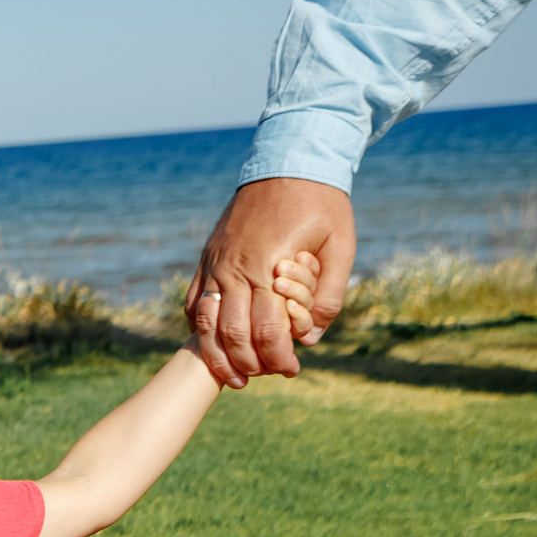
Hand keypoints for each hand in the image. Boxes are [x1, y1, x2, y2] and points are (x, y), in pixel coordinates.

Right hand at [186, 178, 354, 384]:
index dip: (278, 358)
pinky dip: (201, 330)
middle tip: (268, 375)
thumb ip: (330, 294)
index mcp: (270, 266)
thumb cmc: (321, 203)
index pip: (267, 330)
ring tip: (235, 376)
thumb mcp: (342, 245)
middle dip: (250, 364)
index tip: (292, 369)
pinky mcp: (208, 258)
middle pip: (232, 334)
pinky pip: (195, 303)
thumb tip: (313, 337)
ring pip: (205, 324)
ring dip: (218, 356)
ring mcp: (216, 263)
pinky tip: (215, 344)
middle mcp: (236, 268)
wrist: (289, 161)